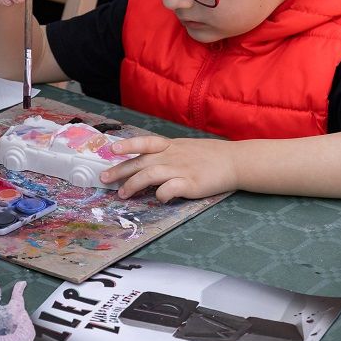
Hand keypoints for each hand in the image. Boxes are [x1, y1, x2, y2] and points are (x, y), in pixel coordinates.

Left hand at [102, 135, 237, 201]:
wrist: (235, 161)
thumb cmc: (210, 155)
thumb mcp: (186, 148)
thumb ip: (168, 153)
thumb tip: (148, 161)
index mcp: (171, 146)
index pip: (145, 142)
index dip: (128, 145)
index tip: (112, 150)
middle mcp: (173, 156)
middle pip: (141, 162)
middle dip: (120, 171)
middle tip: (104, 179)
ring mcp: (181, 170)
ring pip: (150, 175)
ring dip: (133, 185)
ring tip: (123, 194)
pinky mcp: (191, 184)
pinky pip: (170, 189)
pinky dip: (161, 194)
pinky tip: (157, 199)